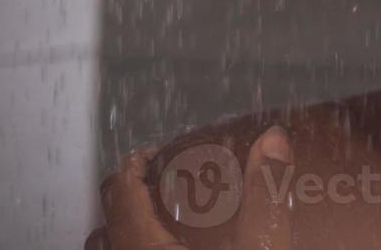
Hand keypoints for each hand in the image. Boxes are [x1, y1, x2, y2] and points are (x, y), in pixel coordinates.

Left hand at [86, 127, 295, 249]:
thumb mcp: (258, 247)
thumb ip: (265, 195)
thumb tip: (274, 142)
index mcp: (144, 246)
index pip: (119, 189)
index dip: (135, 163)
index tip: (152, 152)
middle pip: (107, 221)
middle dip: (132, 197)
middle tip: (159, 184)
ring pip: (111, 248)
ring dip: (129, 230)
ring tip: (160, 220)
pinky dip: (139, 248)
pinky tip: (174, 248)